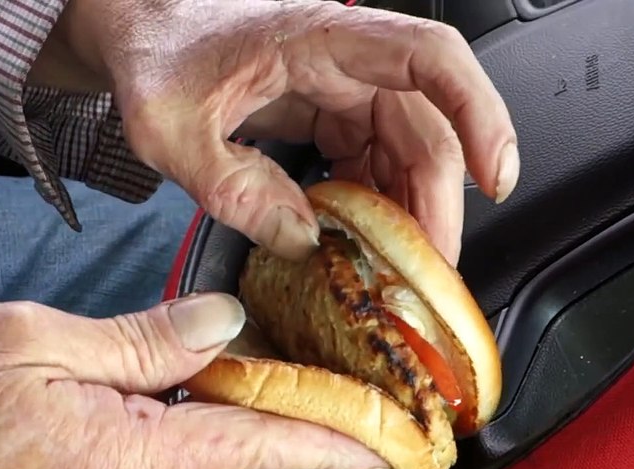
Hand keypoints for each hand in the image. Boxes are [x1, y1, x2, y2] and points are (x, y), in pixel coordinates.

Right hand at [0, 295, 389, 468]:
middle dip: (264, 415)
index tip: (383, 448)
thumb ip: (142, 339)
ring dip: (204, 421)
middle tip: (295, 366)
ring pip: (179, 466)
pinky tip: (145, 397)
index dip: (326, 445)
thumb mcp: (35, 337)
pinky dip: (159, 437)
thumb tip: (220, 329)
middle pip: (219, 456)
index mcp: (115, 460)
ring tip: (211, 368)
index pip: (250, 449)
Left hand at [47, 0, 518, 262]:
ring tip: (400, 272)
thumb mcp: (170, 129)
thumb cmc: (155, 53)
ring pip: (408, 150)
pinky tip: (364, 243)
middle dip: (438, 203)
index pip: (430, 56)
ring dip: (411, 212)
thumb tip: (302, 238)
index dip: (479, 111)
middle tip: (427, 272)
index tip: (495, 173)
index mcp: (321, 38)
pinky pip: (375, 160)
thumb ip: (232, 186)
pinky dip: (378, 205)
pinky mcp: (330, 112)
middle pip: (428, 126)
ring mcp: (342, 87)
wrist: (137, 30)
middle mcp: (346, 59)